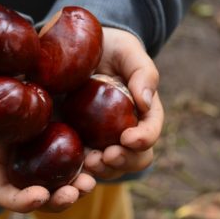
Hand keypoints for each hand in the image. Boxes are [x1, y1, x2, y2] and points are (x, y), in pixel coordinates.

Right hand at [0, 56, 95, 212]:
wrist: (1, 52)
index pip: (5, 192)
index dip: (20, 201)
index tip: (39, 194)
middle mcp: (23, 157)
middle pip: (41, 192)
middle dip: (59, 199)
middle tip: (78, 189)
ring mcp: (45, 144)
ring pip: (64, 175)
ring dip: (79, 183)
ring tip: (93, 176)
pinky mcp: (65, 126)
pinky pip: (80, 148)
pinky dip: (91, 155)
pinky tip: (104, 150)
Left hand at [83, 28, 163, 179]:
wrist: (81, 49)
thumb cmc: (111, 48)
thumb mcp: (128, 52)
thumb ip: (143, 73)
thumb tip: (146, 101)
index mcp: (142, 111)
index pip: (150, 131)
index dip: (143, 139)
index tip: (128, 138)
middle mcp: (123, 129)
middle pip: (133, 157)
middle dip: (123, 161)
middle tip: (106, 156)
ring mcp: (100, 137)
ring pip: (108, 166)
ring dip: (101, 169)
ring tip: (88, 163)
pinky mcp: (77, 138)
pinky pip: (80, 161)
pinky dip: (78, 168)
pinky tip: (68, 165)